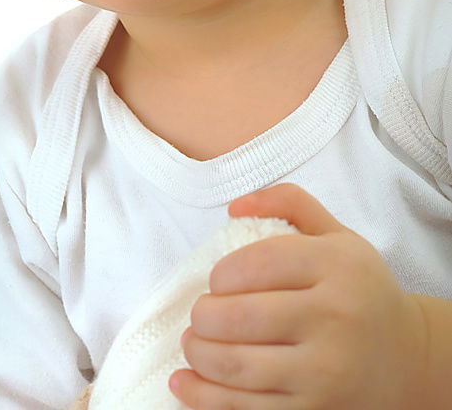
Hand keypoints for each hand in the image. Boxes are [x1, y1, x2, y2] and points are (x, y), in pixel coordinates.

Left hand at [169, 183, 427, 408]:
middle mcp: (336, 318)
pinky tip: (185, 381)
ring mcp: (326, 372)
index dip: (222, 273)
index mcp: (338, 267)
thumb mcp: (336, 234)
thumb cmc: (359, 289)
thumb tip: (234, 206)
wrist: (405, 357)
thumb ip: (288, 202)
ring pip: (239, 366)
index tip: (216, 280)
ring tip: (193, 342)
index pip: (259, 263)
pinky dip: (205, 397)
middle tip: (199, 314)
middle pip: (242, 316)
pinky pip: (248, 408)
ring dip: (199, 354)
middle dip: (203, 316)